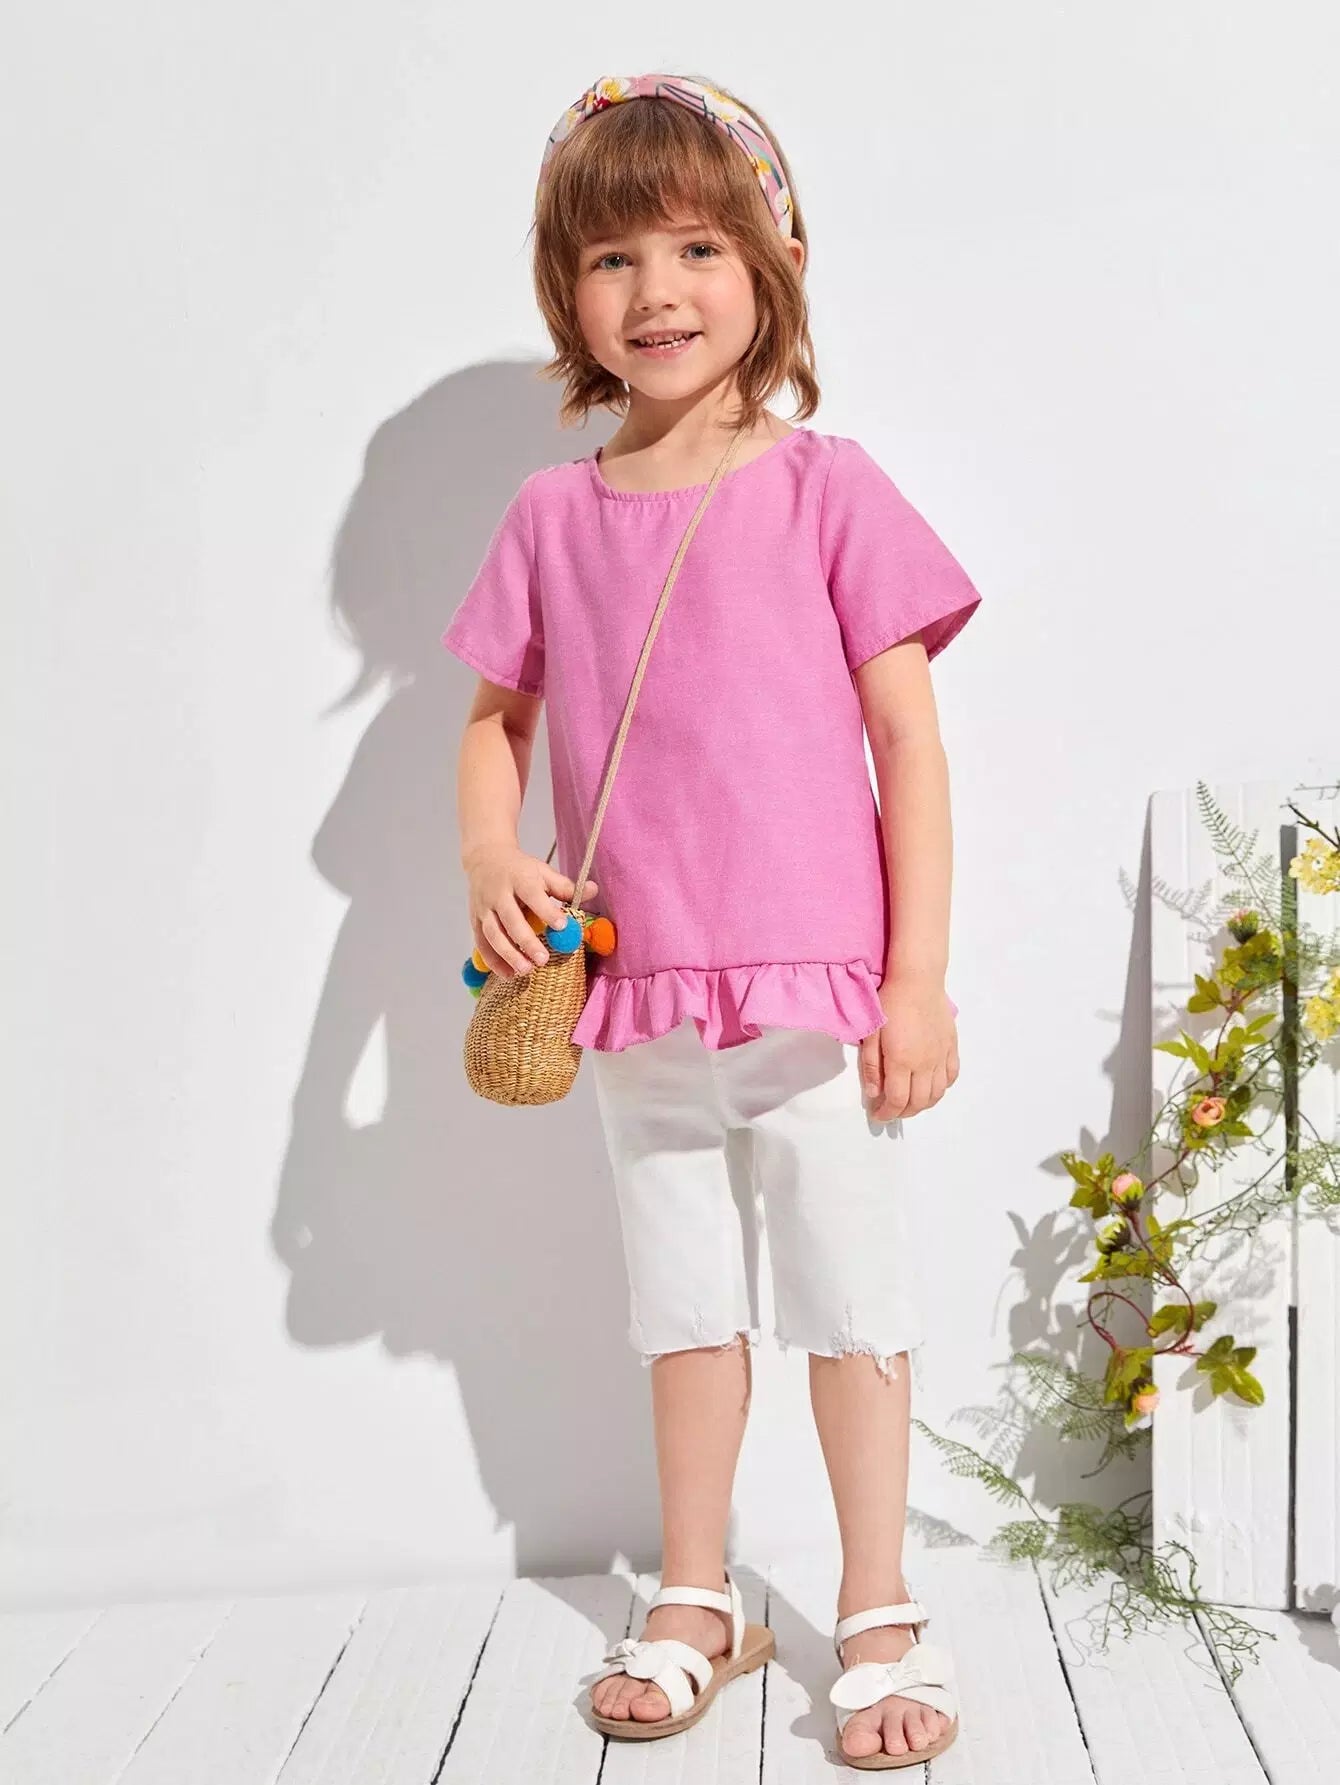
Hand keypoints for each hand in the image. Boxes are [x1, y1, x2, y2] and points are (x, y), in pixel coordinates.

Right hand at [464, 844, 597, 977]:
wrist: (485, 859)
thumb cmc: (521, 870)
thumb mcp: (542, 872)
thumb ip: (565, 886)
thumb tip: (594, 890)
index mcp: (519, 878)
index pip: (532, 894)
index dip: (546, 910)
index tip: (562, 926)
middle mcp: (498, 893)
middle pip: (510, 919)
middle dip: (526, 940)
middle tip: (543, 960)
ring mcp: (483, 908)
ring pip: (492, 934)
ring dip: (508, 954)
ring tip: (526, 970)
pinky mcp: (474, 920)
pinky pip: (481, 943)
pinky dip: (493, 960)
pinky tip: (508, 974)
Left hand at [858, 970, 958, 1120]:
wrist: (918, 980)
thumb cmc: (889, 1003)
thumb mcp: (871, 1034)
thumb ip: (871, 1066)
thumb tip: (874, 1094)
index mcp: (902, 1061)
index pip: (897, 1100)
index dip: (887, 1113)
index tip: (878, 1115)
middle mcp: (925, 1064)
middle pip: (919, 1102)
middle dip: (904, 1113)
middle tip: (891, 1111)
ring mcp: (941, 1056)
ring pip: (937, 1093)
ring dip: (923, 1104)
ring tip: (909, 1103)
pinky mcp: (951, 1047)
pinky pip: (951, 1076)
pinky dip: (942, 1088)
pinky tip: (931, 1086)